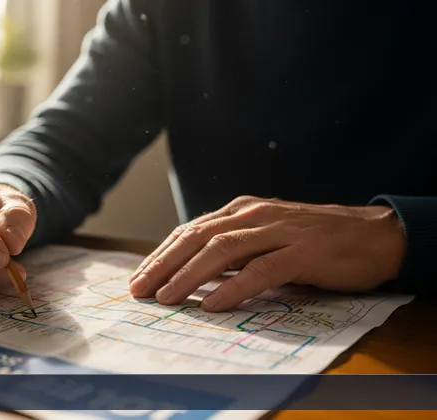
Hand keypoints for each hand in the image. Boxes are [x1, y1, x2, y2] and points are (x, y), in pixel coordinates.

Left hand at [129, 196, 405, 311]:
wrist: (375, 234)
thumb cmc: (316, 239)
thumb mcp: (267, 236)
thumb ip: (235, 249)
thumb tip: (195, 274)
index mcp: (241, 210)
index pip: (190, 231)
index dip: (161, 254)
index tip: (138, 277)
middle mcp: (253, 215)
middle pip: (197, 237)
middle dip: (163, 264)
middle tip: (139, 289)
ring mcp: (278, 231)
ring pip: (221, 250)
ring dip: (188, 275)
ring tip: (166, 297)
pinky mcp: (302, 252)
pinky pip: (261, 270)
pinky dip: (234, 287)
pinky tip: (213, 304)